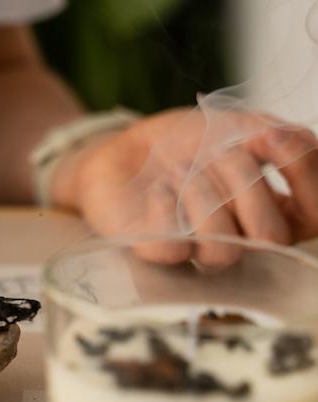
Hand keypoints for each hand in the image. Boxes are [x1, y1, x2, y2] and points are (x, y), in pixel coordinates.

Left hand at [51, 107, 317, 264]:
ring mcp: (198, 249)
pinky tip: (160, 189)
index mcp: (273, 210)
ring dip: (206, 197)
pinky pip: (173, 251)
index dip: (308, 180)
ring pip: (223, 251)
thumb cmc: (185, 144)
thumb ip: (274, 134)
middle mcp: (241, 237)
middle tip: (220, 152)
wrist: (125, 146)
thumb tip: (292, 142)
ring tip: (182, 168)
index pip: (315, 218)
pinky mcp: (156, 252)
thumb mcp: (237, 125)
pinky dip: (166, 211)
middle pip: (271, 237)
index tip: (276, 139)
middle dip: (247, 183)